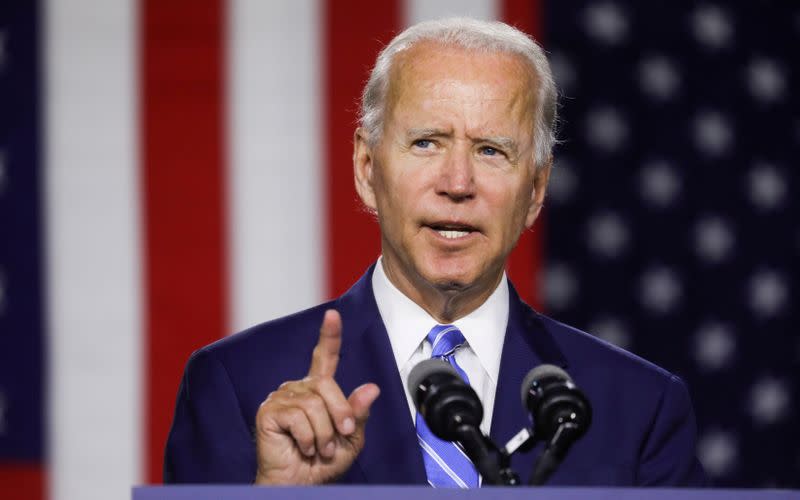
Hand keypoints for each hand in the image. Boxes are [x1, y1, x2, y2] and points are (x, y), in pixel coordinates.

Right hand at [254, 309, 379, 484]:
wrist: (300, 485)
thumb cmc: (322, 464)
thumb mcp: (351, 438)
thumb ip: (358, 413)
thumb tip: (371, 388)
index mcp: (318, 390)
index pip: (324, 357)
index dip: (329, 335)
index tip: (333, 314)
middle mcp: (299, 388)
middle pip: (328, 385)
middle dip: (340, 414)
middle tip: (339, 437)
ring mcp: (282, 397)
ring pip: (314, 403)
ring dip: (324, 433)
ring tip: (319, 448)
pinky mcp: (269, 411)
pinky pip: (298, 416)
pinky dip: (308, 437)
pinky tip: (303, 446)